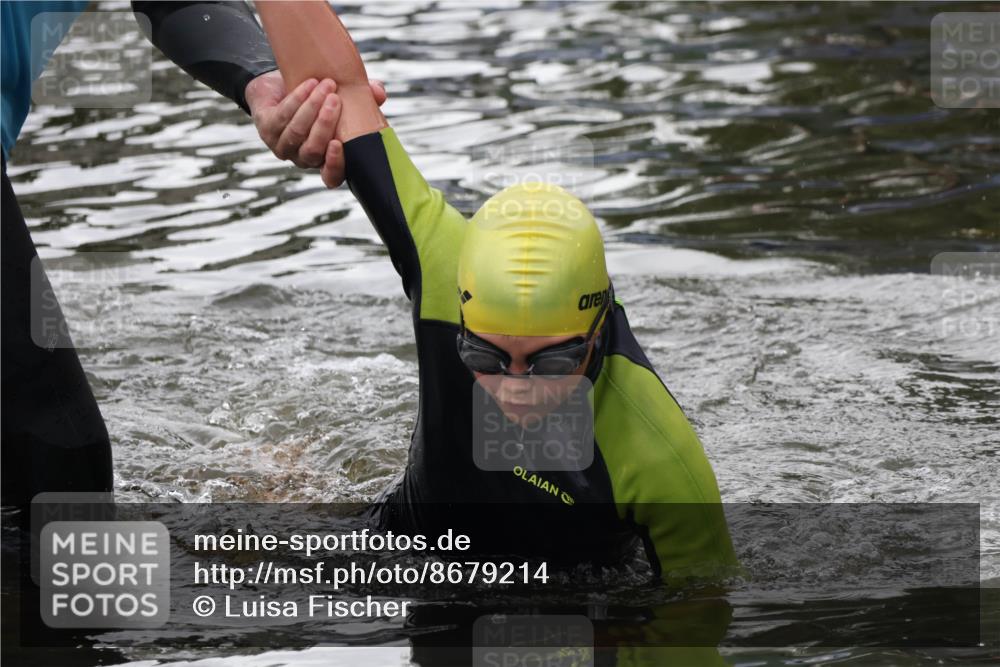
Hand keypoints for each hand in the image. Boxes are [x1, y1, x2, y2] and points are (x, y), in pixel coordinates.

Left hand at [245, 70, 386, 186]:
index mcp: (324, 159)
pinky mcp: (266, 129)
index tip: (338, 145)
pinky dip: (297, 99)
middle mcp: (302, 158)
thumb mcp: (343, 99)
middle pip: (312, 150)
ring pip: (297, 132)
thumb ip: (364, 98)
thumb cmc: (318, 100)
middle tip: (335, 99)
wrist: (279, 87)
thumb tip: (379, 94)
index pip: (331, 177)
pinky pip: (282, 116)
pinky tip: (309, 84)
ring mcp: (282, 146)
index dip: (334, 166)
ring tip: (325, 84)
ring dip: (311, 107)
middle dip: (324, 125)